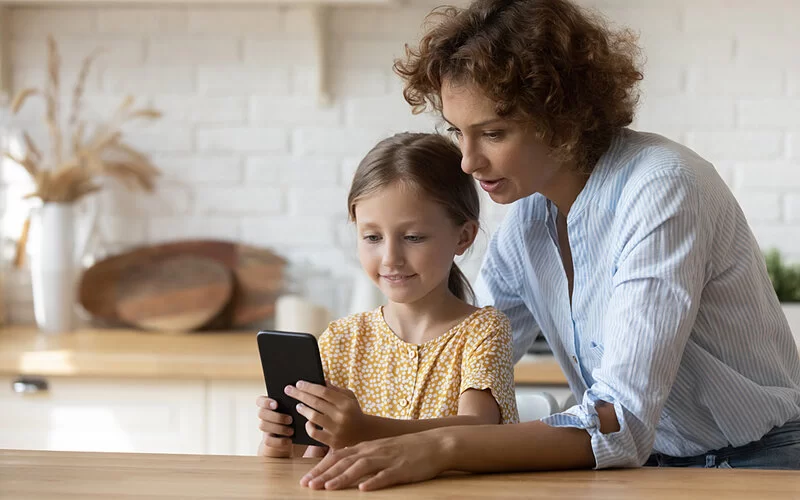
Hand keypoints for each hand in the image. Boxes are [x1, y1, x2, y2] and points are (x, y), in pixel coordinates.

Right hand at [256, 395, 292, 457]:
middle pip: (261, 412)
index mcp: (270, 405)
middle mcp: (265, 415)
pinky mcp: (268, 440)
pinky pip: (267, 440)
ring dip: (279, 428)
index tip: (276, 404)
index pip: (260, 400)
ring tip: (292, 431)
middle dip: (276, 416)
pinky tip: (289, 441)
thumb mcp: (297, 413)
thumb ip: (294, 407)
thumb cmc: (297, 422)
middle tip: (290, 420)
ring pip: (262, 425)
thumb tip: (298, 404)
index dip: (266, 402)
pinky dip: (279, 441)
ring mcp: (265, 428)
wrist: (293, 441)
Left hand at [284, 381, 368, 448]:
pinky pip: (314, 433)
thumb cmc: (353, 412)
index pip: (323, 391)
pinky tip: (307, 422)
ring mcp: (337, 430)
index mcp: (346, 403)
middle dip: (299, 394)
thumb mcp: (349, 397)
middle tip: (289, 390)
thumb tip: (321, 381)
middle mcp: (341, 416)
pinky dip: (308, 426)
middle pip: (315, 402)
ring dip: (303, 409)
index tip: (298, 383)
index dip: (309, 386)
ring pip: (313, 417)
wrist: (365, 434)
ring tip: (298, 405)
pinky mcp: (332, 441)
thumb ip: (336, 389)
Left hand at [299, 430, 449, 490]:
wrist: (434, 444)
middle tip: (308, 486)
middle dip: (324, 474)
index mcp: (366, 447)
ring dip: (343, 478)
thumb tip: (340, 466)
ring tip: (328, 488)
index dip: (320, 467)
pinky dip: (374, 482)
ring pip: (361, 468)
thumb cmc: (405, 449)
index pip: (337, 456)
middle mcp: (373, 451)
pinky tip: (364, 488)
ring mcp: (387, 459)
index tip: (305, 479)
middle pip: (344, 461)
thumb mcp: (380, 449)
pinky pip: (386, 476)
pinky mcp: (401, 468)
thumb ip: (361, 456)